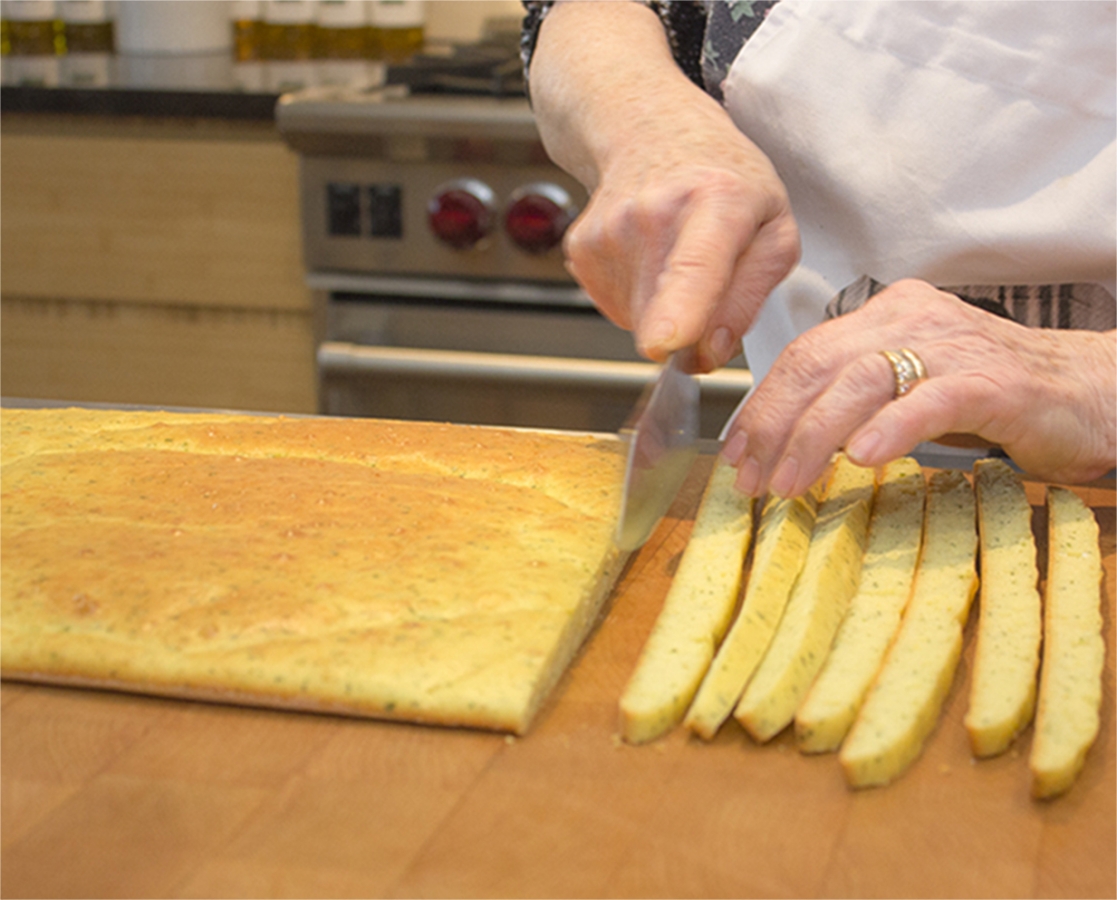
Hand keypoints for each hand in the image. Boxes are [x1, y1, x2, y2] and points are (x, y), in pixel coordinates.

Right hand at [563, 111, 799, 371]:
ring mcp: (609, 230)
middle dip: (688, 330)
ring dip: (663, 308)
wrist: (654, 132)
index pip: (695, 264)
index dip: (678, 310)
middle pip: (663, 316)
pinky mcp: (581, 249)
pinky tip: (648, 256)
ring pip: (639, 321)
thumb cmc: (724, 181)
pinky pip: (617, 308)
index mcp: (718, 202)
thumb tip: (708, 352)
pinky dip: (637, 297)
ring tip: (675, 256)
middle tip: (709, 284)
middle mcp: (655, 212)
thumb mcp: (775, 229)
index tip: (664, 342)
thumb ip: (751, 297)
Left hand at [722, 280, 1116, 494]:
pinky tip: (862, 458)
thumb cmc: (993, 396)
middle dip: (774, 425)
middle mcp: (913, 320)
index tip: (736, 452)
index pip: (804, 354)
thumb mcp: (909, 386)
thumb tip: (785, 438)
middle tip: (750, 478)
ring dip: (814, 437)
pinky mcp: (994, 381)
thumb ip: (854, 397)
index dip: (762, 405)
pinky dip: (890, 429)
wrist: (1093, 391)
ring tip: (789, 484)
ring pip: (861, 381)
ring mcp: (954, 347)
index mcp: (886, 316)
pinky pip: (930, 399)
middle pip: (819, 365)